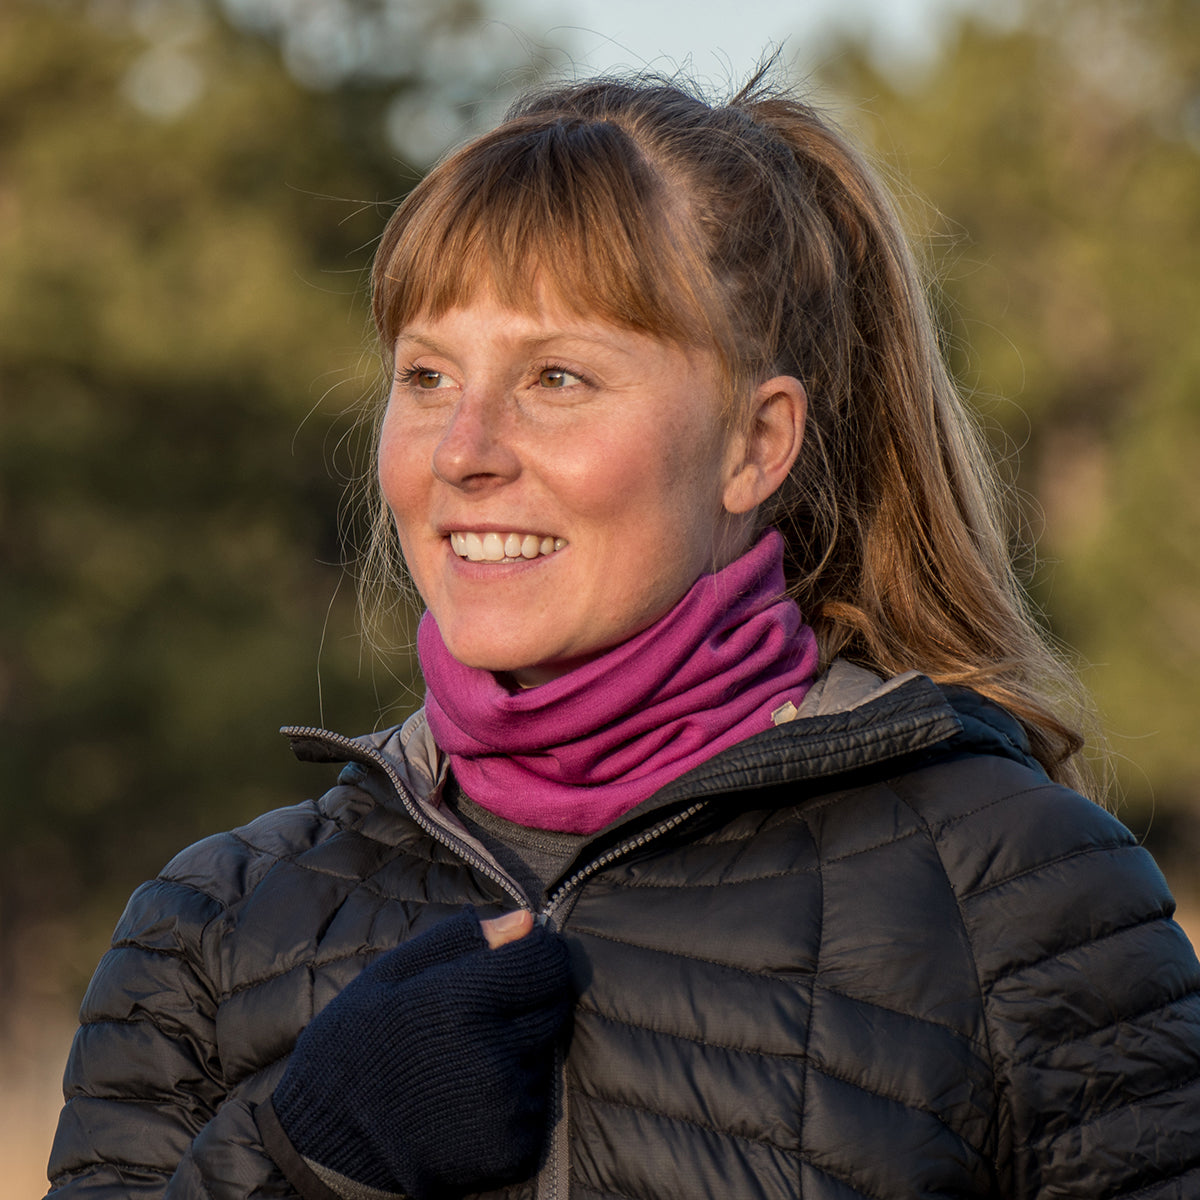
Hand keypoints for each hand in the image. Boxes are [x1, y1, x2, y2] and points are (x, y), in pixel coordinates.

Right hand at [266, 908, 570, 1198]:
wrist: (325, 1144)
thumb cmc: (356, 1043)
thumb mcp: (391, 975)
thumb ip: (461, 942)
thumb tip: (528, 921)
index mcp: (462, 1002)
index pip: (546, 961)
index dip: (536, 953)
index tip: (517, 956)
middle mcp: (493, 1053)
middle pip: (553, 1005)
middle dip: (527, 999)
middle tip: (481, 1013)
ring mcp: (505, 1106)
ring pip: (544, 1054)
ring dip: (519, 1050)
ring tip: (465, 1059)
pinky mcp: (513, 1148)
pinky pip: (535, 1104)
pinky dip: (513, 1098)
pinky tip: (468, 1097)